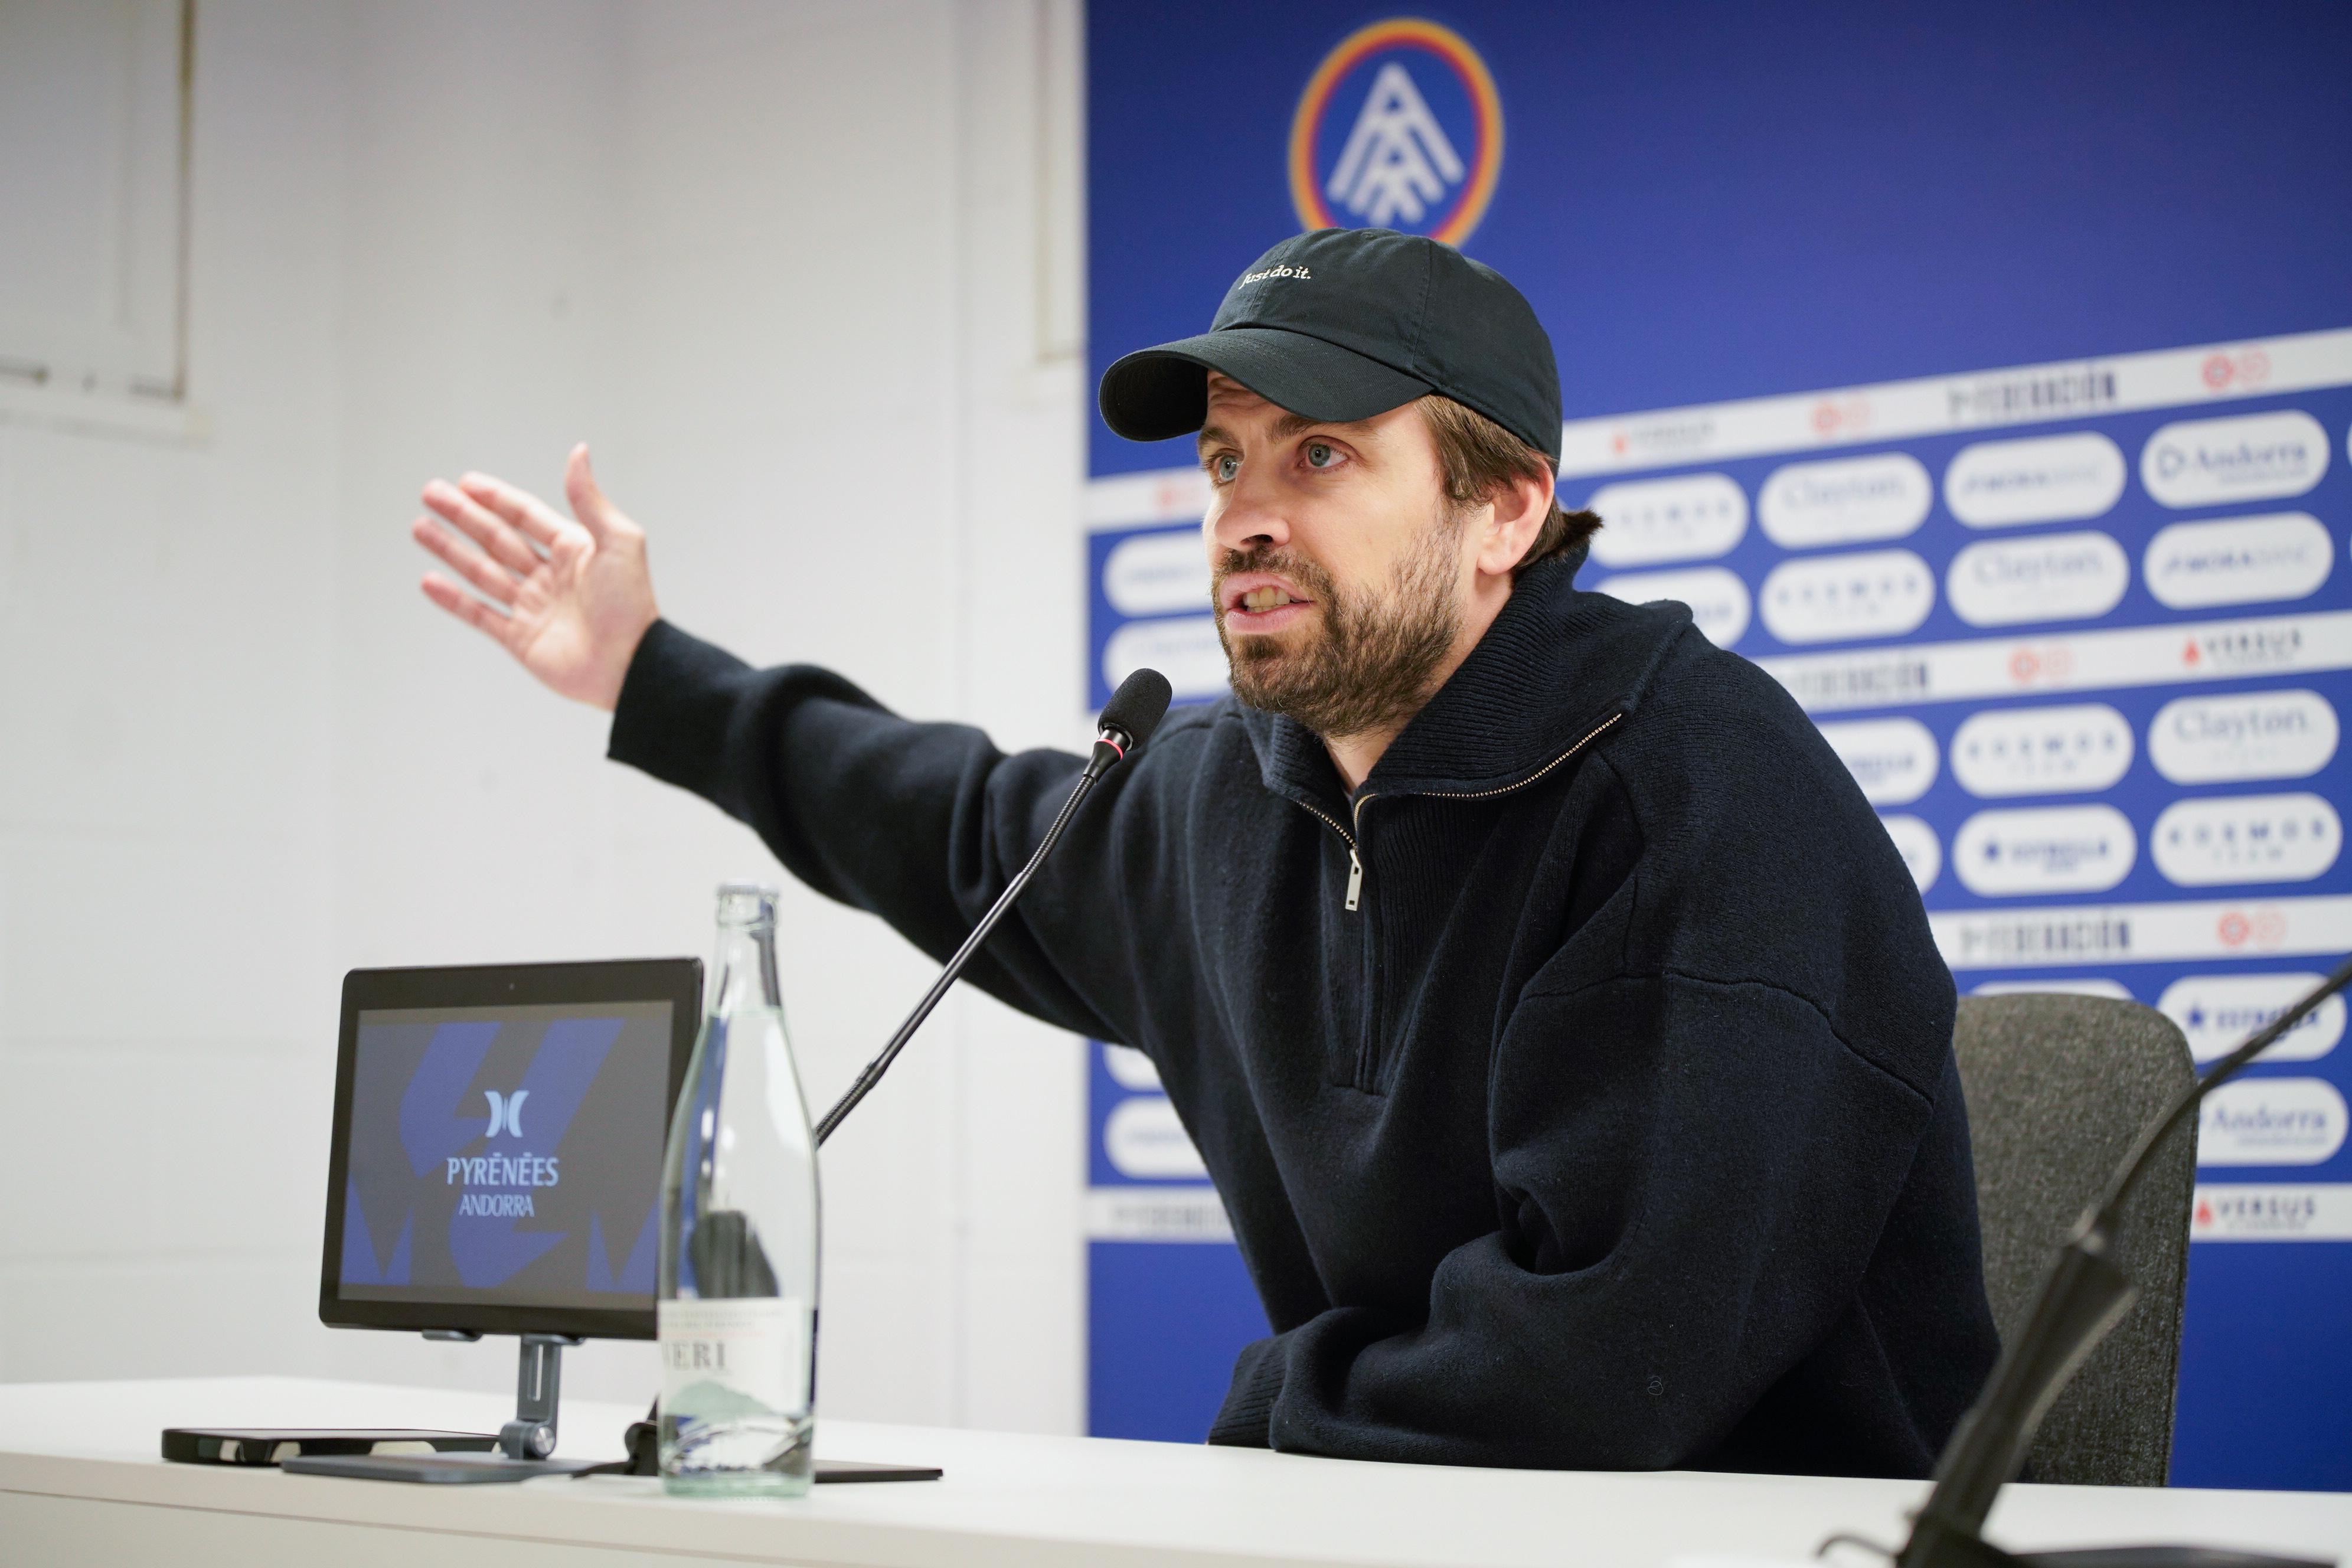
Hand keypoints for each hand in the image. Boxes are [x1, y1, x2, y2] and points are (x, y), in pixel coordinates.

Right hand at [412, 444, 659, 711]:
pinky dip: (454, 599)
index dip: (496, 498)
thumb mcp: (618, 541)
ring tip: (420, 527)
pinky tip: (429, 580)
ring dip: (451, 550)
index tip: (465, 481)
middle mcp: (550, 576)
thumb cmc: (631, 604)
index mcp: (573, 550)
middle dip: (463, 516)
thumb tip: (579, 452)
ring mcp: (533, 608)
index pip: (526, 516)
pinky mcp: (521, 639)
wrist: (630, 666)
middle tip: (430, 494)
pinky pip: (480, 615)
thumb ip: (589, 499)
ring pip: (482, 572)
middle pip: (497, 538)